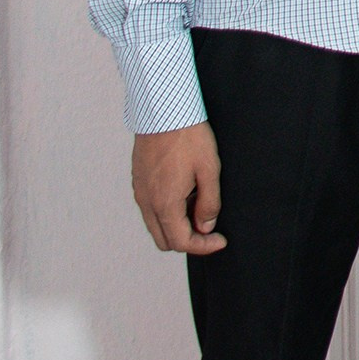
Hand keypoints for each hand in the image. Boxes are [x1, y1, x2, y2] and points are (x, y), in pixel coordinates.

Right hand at [132, 121, 227, 254]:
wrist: (164, 112)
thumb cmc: (188, 137)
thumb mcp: (209, 170)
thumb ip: (209, 202)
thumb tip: (206, 226)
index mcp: (165, 204)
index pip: (181, 242)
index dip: (203, 247)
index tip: (220, 240)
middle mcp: (147, 203)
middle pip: (164, 241)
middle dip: (189, 241)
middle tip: (211, 229)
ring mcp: (140, 193)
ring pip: (155, 226)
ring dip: (177, 226)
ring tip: (200, 206)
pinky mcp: (138, 182)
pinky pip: (150, 210)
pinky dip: (168, 213)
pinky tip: (186, 194)